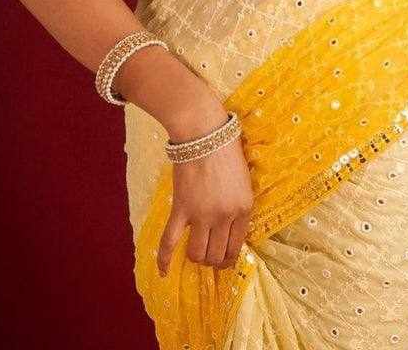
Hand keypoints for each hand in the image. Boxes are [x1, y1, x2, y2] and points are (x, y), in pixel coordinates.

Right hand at [156, 101, 253, 276]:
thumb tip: (230, 228)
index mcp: (244, 208)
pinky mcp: (181, 210)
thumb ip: (238, 205)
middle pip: (217, 254)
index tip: (224, 259)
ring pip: (197, 254)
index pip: (237, 246)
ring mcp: (202, 215)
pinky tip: (163, 272)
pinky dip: (164, 260)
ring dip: (196, 258)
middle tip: (209, 257)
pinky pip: (169, 242)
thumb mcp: (243, 180)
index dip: (229, 257)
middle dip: (213, 261)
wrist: (204, 133)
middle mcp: (225, 216)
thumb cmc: (227, 151)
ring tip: (194, 255)